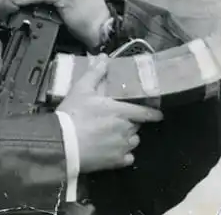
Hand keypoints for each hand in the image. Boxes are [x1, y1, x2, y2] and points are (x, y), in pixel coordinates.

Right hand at [57, 54, 162, 173]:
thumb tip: (104, 57)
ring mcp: (123, 147)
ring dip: (128, 137)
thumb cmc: (74, 113)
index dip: (153, 113)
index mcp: (122, 111)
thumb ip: (96, 73)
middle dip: (132, 122)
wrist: (63, 143)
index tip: (157, 113)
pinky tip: (111, 149)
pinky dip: (123, 153)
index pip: (146, 113)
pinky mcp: (116, 162)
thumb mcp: (82, 89)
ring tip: (114, 133)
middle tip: (119, 118)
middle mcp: (127, 130)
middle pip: (137, 125)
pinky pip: (127, 157)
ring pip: (133, 141)